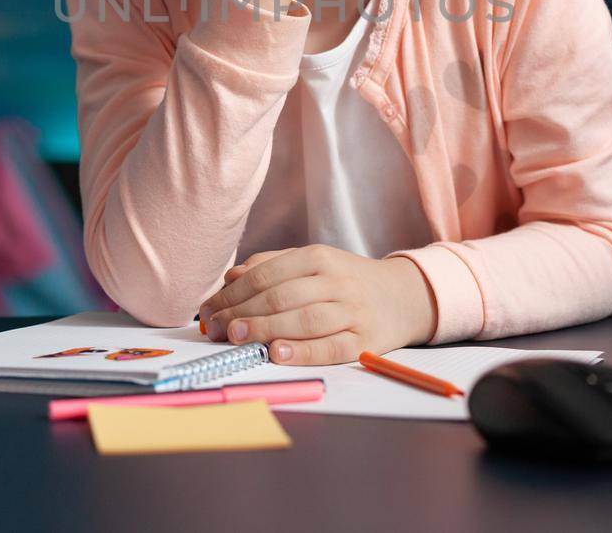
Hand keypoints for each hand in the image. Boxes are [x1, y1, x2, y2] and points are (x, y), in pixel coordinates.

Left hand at [198, 245, 437, 364]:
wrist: (403, 296)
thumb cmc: (347, 281)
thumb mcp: (312, 262)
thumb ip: (271, 266)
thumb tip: (230, 278)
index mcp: (319, 257)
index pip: (266, 275)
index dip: (232, 293)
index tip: (208, 309)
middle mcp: (336, 281)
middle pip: (281, 297)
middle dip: (242, 312)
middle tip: (215, 327)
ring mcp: (352, 311)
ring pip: (303, 320)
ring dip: (265, 329)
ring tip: (237, 338)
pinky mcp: (364, 340)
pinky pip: (330, 347)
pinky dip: (302, 351)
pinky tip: (277, 353)